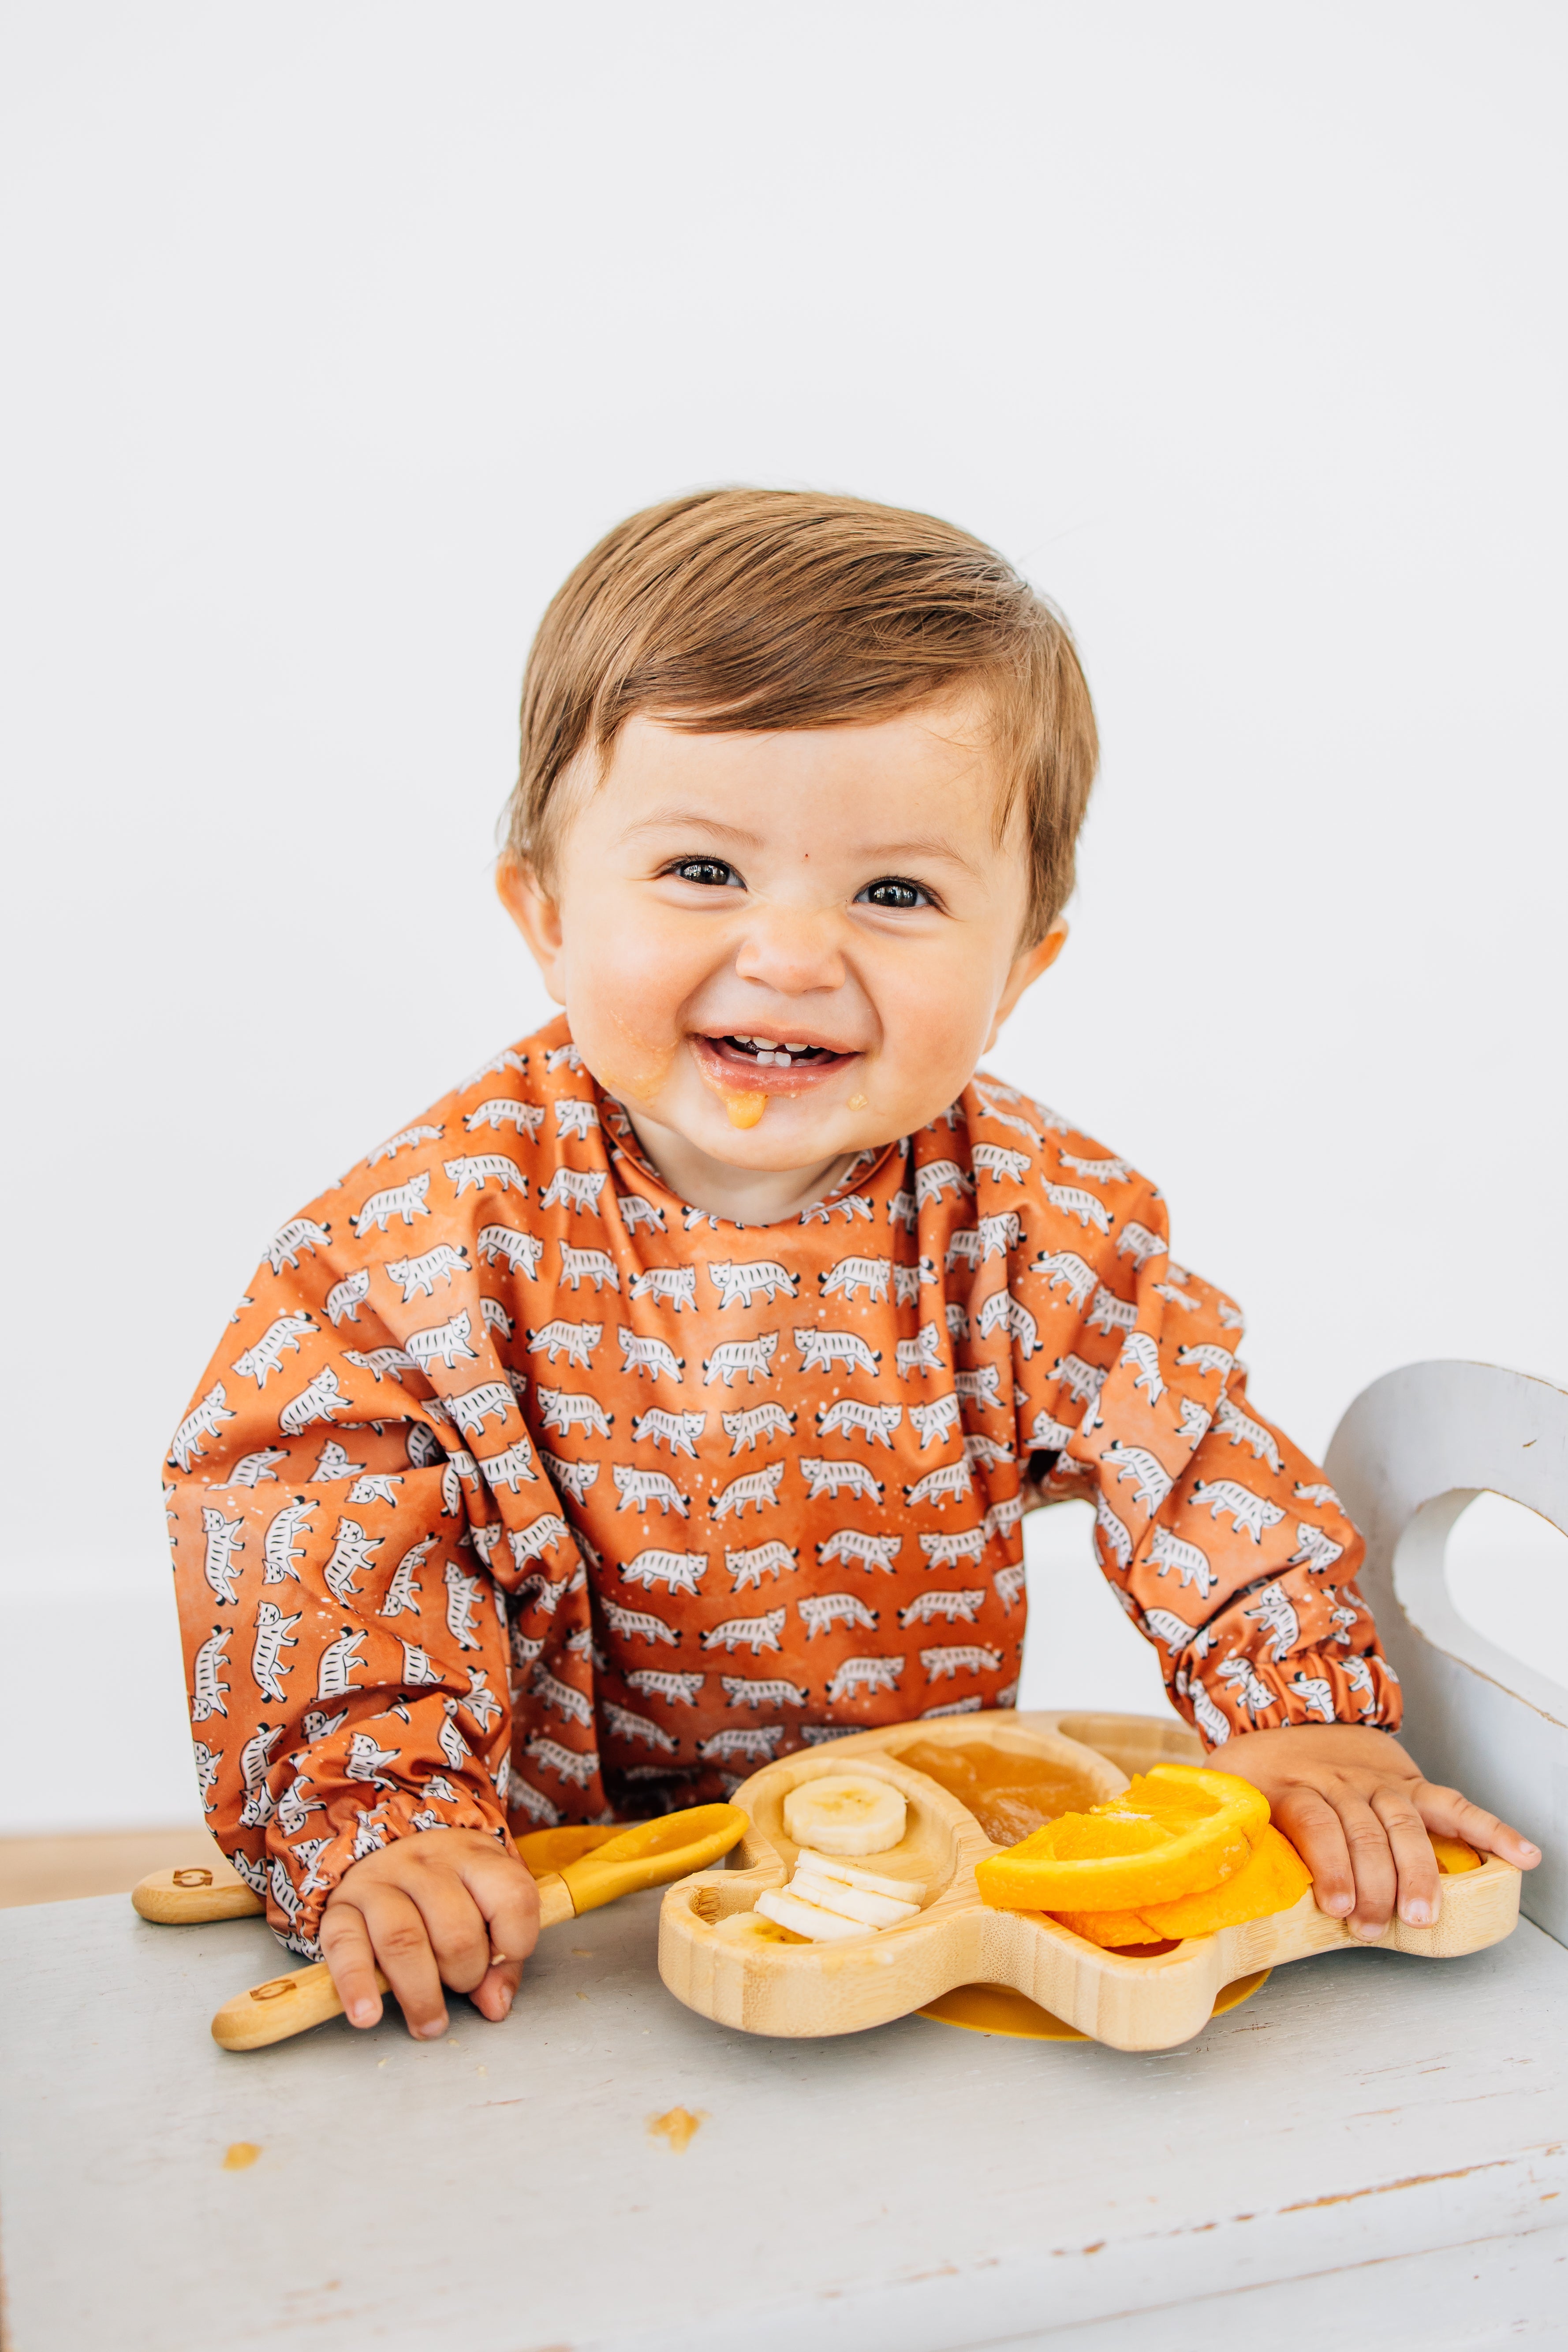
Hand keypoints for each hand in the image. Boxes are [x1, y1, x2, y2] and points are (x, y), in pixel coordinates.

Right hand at [321, 1827, 540, 2037]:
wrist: (381, 1847)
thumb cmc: (447, 1891)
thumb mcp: (487, 1908)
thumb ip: (502, 1960)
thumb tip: (495, 2006)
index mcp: (475, 1856)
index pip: (512, 1896)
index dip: (515, 1941)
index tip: (503, 1959)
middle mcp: (428, 1861)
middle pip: (456, 1931)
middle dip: (465, 1975)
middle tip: (461, 1987)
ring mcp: (380, 1879)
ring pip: (403, 1940)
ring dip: (420, 1995)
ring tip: (428, 2023)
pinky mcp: (340, 1907)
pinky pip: (345, 1947)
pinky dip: (357, 1985)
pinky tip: (367, 2014)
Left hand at [1211, 1724, 1539, 1938]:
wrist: (1286, 1702)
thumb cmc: (1256, 1768)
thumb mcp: (1225, 1791)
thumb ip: (1222, 1833)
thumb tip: (1196, 1885)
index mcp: (1289, 1784)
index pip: (1316, 1821)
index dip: (1332, 1866)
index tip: (1339, 1907)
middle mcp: (1338, 1780)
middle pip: (1364, 1831)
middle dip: (1376, 1885)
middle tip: (1376, 1926)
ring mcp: (1377, 1781)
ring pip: (1404, 1824)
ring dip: (1418, 1872)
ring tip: (1423, 1916)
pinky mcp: (1408, 1782)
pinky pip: (1452, 1803)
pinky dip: (1490, 1829)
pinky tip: (1522, 1855)